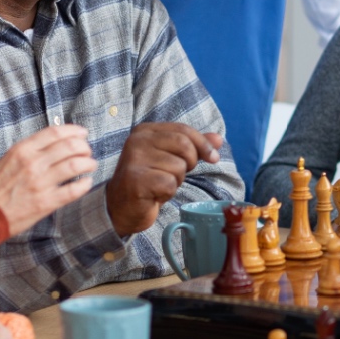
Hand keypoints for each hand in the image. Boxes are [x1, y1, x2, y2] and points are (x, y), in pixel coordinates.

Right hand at [0, 124, 98, 236]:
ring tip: (90, 165)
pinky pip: (74, 190)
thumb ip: (31, 151)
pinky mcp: (46, 202)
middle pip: (70, 146)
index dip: (74, 131)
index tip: (82, 134)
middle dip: (84, 147)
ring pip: (76, 165)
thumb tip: (56, 144)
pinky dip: (85, 184)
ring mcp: (40, 182)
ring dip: (88, 163)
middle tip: (87, 151)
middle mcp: (33, 163)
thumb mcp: (8, 159)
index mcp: (22, 149)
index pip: (56, 132)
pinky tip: (86, 182)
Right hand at [106, 123, 223, 236]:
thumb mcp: (171, 158)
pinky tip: (154, 194)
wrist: (121, 208)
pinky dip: (168, 192)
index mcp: (145, 131)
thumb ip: (193, 146)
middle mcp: (137, 141)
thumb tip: (218, 139)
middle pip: (184, 145)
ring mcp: (134, 160)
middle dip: (190, 163)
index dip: (203, 144)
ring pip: (178, 167)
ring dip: (176, 181)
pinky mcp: (136, 180)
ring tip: (159, 185)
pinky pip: (170, 184)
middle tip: (177, 175)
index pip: (183, 130)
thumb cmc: (148, 181)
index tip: (214, 158)